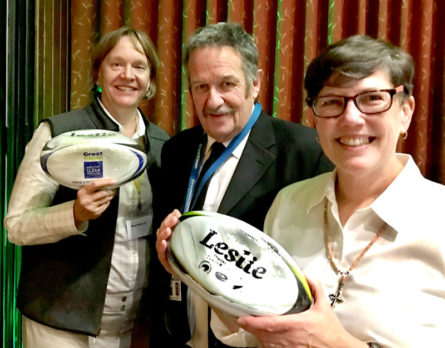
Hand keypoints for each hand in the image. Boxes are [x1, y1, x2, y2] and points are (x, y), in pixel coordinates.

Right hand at [73, 178, 116, 227]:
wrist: (77, 213)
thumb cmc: (82, 200)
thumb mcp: (83, 192)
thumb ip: (92, 187)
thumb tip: (106, 181)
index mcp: (83, 192)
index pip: (95, 184)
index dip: (105, 182)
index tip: (112, 181)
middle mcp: (87, 200)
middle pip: (103, 192)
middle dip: (111, 190)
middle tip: (113, 188)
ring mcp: (91, 207)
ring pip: (106, 199)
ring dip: (110, 195)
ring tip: (111, 193)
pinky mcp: (96, 213)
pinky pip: (105, 205)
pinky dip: (107, 202)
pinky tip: (106, 200)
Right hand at [155, 209, 180, 273]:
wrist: (187, 269)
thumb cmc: (183, 251)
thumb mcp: (182, 235)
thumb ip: (179, 223)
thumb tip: (176, 211)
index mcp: (167, 236)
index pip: (165, 225)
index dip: (169, 219)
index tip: (175, 214)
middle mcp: (164, 243)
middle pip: (161, 232)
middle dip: (166, 224)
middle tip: (173, 220)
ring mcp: (164, 252)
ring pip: (160, 242)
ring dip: (163, 235)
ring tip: (168, 230)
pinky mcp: (165, 261)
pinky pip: (162, 255)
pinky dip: (162, 248)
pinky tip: (164, 244)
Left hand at [237, 278, 366, 347]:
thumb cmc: (330, 331)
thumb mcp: (324, 306)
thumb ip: (314, 287)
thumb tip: (305, 274)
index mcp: (295, 325)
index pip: (269, 324)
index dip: (253, 322)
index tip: (242, 317)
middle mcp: (289, 339)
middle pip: (262, 334)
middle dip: (252, 326)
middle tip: (245, 318)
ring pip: (265, 343)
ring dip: (259, 335)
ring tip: (254, 325)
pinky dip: (267, 343)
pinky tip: (267, 336)